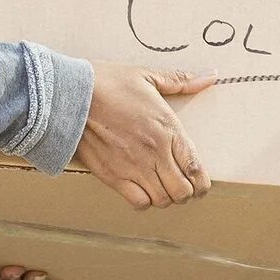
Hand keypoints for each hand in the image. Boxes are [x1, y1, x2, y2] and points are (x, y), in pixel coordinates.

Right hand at [75, 65, 214, 208]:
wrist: (69, 95)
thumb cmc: (107, 83)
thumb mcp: (147, 76)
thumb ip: (181, 81)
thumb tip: (211, 76)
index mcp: (168, 129)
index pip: (196, 169)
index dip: (202, 183)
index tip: (201, 184)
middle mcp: (155, 153)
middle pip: (183, 191)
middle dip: (186, 192)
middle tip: (181, 185)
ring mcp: (133, 167)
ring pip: (163, 200)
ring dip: (166, 197)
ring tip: (161, 188)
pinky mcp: (112, 177)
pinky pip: (138, 203)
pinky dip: (144, 201)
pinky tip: (141, 189)